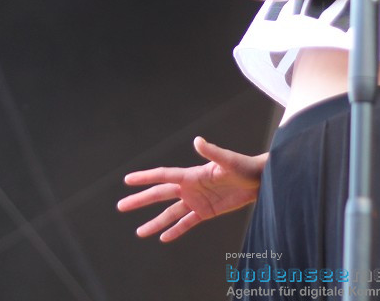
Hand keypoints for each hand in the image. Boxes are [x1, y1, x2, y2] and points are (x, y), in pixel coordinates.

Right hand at [117, 136, 264, 241]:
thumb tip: (198, 141)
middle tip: (121, 206)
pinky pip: (187, 223)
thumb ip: (212, 152)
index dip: (145, 178)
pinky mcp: (206, 212)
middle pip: (160, 195)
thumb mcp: (228, 161)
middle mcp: (190, 188)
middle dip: (140, 200)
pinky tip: (163, 238)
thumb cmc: (244, 167)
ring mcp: (196, 201)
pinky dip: (175, 230)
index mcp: (192, 175)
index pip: (163, 176)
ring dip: (155, 222)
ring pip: (170, 213)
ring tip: (139, 232)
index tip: (127, 180)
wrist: (258, 181)